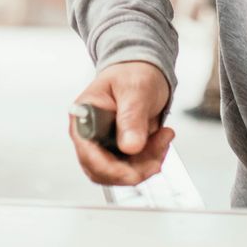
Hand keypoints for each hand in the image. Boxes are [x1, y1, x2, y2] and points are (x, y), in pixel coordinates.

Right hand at [67, 61, 173, 186]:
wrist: (143, 73)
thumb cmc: (133, 74)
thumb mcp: (135, 90)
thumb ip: (132, 117)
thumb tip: (130, 146)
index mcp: (84, 116)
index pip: (87, 151)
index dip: (108, 167)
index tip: (132, 173)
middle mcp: (90, 134)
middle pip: (102, 170)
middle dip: (133, 169)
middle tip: (156, 158)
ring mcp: (104, 145)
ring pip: (121, 173)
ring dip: (146, 163)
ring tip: (163, 138)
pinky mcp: (119, 152)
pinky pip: (134, 168)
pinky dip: (151, 160)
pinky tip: (161, 140)